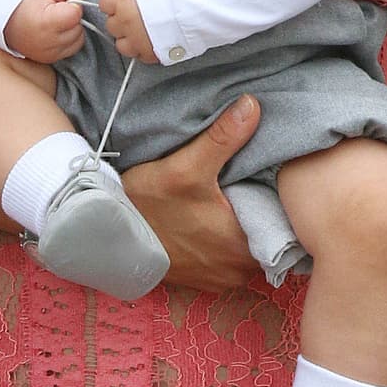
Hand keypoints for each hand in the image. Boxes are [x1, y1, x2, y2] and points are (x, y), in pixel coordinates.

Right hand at [4, 0, 87, 61]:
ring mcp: (49, 53)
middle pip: (78, 27)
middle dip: (72, 18)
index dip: (72, 5)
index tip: (61, 3)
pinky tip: (55, 32)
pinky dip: (68, 41)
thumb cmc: (25, 3)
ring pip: (78, 39)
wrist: (6, 21)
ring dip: (72, 30)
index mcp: (46, 22)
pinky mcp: (50, 59)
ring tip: (55, 22)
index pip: (76, 13)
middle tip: (56, 12)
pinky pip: (72, 49)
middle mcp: (48, 41)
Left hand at [101, 0, 157, 63]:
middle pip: (112, 25)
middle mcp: (125, 20)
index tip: (121, 5)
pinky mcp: (149, 53)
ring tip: (143, 32)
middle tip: (136, 18)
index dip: (114, 4)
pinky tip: (154, 42)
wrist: (196, 4)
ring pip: (121, 45)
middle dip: (122, 22)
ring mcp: (135, 39)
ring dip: (129, 39)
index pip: (105, 3)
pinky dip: (145, 51)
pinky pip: (140, 56)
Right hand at [121, 94, 261, 289]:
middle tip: (256, 178)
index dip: (279, 196)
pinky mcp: (204, 280)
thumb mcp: (185, 166)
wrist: (104, 235)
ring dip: (243, 223)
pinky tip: (215, 215)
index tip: (275, 175)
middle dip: (262, 207)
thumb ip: (223, 138)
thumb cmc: (146, 206)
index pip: (282, 220)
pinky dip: (225, 238)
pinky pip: (228, 257)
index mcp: (243, 246)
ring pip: (248, 245)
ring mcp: (221, 278)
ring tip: (237, 194)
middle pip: (266, 232)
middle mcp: (238, 270)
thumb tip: (253, 106)